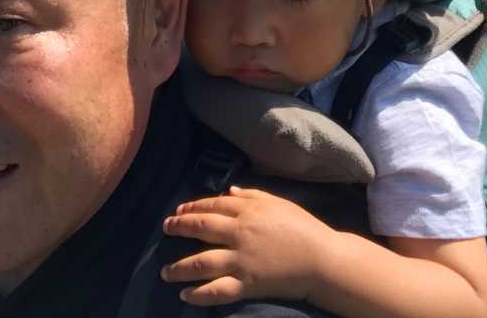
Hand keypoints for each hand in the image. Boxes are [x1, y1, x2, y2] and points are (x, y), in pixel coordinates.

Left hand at [161, 186, 337, 305]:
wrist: (322, 260)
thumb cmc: (303, 228)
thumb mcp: (279, 203)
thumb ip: (253, 195)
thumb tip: (229, 190)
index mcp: (249, 210)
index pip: (213, 204)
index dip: (193, 206)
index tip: (179, 210)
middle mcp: (240, 233)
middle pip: (201, 227)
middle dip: (179, 227)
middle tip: (165, 229)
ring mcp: (241, 260)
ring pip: (201, 262)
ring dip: (179, 267)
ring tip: (165, 272)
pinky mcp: (247, 284)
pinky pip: (217, 290)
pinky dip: (198, 295)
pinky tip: (185, 295)